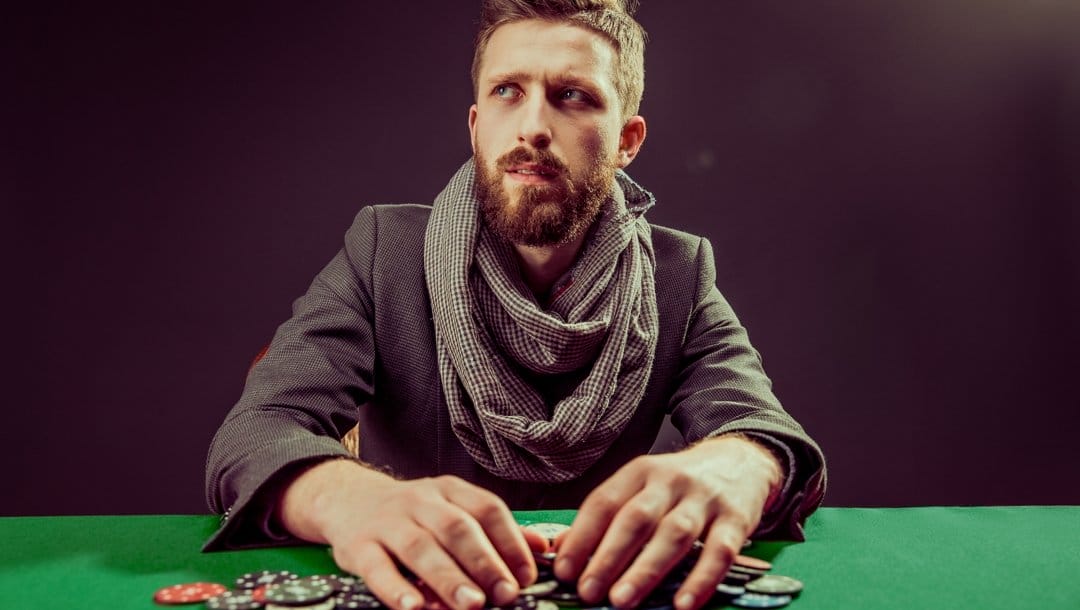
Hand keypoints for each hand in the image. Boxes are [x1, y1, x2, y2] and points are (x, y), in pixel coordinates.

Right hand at [278, 459, 548, 609]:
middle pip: (457, 528)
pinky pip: (377, 567)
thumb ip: (494, 530)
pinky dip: (395, 589)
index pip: (487, 510)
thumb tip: (542, 548)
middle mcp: (420, 501)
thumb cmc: (411, 514)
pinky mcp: (358, 546)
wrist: (346, 499)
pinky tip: (414, 608)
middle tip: (504, 594)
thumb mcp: (452, 508)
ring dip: (448, 578)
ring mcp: (388, 522)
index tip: (526, 575)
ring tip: (470, 605)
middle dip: (484, 563)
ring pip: (420, 547)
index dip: (510, 542)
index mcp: (450, 490)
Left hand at [553, 435, 782, 609]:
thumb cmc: (679, 485)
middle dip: (609, 557)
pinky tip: (683, 604)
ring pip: (674, 534)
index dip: (581, 537)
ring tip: (622, 600)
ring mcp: (705, 499)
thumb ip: (605, 516)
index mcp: (640, 472)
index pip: (604, 502)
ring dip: (646, 570)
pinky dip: (701, 579)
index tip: (564, 570)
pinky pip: (719, 551)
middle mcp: (670, 481)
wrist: (741, 461)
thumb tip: (562, 548)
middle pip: (636, 519)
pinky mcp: (737, 518)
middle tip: (588, 591)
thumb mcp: (641, 487)